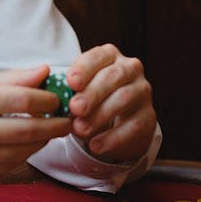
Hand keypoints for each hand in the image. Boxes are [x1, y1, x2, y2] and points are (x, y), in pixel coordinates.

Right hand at [0, 65, 71, 184]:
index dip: (49, 99)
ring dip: (43, 140)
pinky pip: (12, 163)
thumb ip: (9, 79)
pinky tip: (27, 142)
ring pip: (25, 150)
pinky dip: (25, 152)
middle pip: (30, 128)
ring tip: (50, 129)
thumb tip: (44, 72)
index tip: (57, 98)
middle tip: (67, 119)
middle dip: (56, 124)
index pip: (25, 99)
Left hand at [66, 44, 155, 162]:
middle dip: (92, 93)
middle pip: (112, 77)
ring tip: (80, 129)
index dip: (84, 68)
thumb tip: (52, 98)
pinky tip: (96, 145)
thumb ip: (67, 89)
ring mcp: (142, 91)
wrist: (116, 121)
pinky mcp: (148, 115)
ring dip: (100, 115)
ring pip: (124, 99)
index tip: (71, 82)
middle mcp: (130, 68)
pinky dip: (112, 137)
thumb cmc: (91, 96)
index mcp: (109, 55)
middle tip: (75, 108)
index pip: (97, 56)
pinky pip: (133, 126)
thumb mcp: (78, 88)